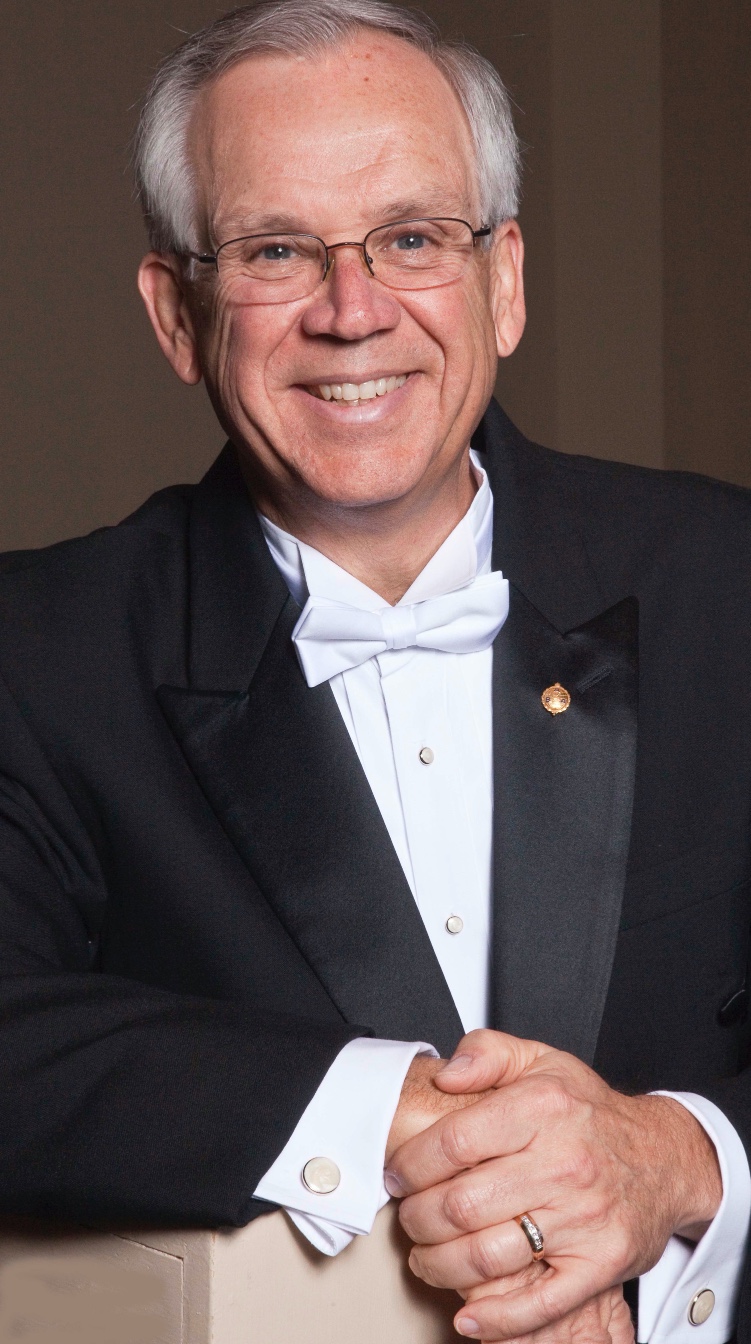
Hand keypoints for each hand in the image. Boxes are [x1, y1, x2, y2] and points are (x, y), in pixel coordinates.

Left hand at [385, 1030, 720, 1339]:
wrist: (663, 1157)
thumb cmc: (592, 1112)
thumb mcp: (541, 1060)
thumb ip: (487, 1052)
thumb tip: (447, 1073)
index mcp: (543, 1108)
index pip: (453, 1142)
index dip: (412, 1164)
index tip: (398, 1174)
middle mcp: (563, 1162)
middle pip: (461, 1204)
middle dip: (418, 1218)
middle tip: (409, 1218)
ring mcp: (583, 1217)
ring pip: (487, 1257)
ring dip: (440, 1266)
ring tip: (427, 1258)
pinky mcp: (599, 1263)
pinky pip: (540, 1304)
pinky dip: (496, 1319)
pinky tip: (469, 1317)